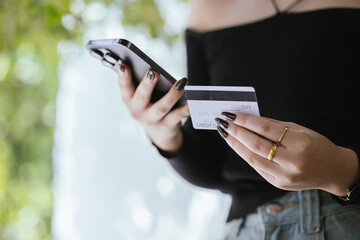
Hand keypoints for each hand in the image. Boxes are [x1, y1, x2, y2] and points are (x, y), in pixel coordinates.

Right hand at [117, 63, 188, 152]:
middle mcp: (138, 111)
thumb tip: (151, 68)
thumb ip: (142, 82)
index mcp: (129, 99)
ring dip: (172, 94)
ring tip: (181, 82)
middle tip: (152, 72)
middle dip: (147, 85)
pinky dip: (185, 108)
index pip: (124, 87)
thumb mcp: (141, 95)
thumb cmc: (149, 104)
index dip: (123, 76)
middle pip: (142, 97)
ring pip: (162, 107)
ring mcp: (152, 120)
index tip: (124, 64)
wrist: (159, 131)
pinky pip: (177, 115)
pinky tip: (192, 100)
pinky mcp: (167, 125)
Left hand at [215, 112, 358, 195]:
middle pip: (255, 145)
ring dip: (235, 144)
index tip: (232, 114)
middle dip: (236, 132)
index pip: (266, 129)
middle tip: (223, 123)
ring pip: (252, 158)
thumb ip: (274, 126)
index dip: (246, 121)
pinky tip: (237, 144)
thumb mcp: (300, 130)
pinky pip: (256, 166)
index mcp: (300, 144)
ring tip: (225, 133)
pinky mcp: (277, 183)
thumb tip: (249, 118)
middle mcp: (291, 162)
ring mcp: (283, 175)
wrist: (332, 171)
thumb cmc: (316, 145)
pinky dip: (245, 154)